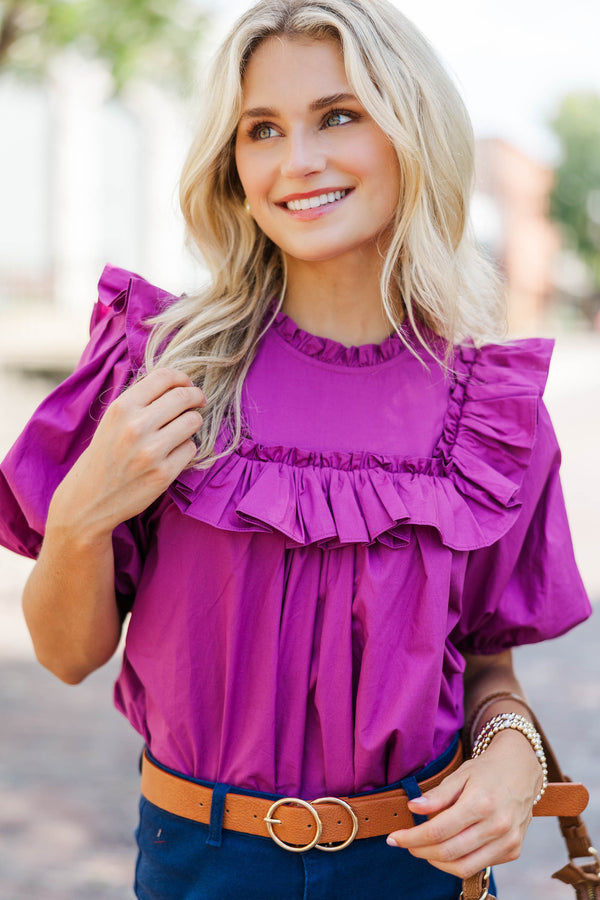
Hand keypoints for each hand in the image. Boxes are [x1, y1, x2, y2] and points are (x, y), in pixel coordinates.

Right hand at [50, 368, 204, 536]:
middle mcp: (136, 426)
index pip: (164, 377)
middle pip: (184, 397)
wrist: (89, 499)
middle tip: (198, 401)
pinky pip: (191, 449)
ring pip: (193, 421)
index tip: (187, 384)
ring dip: (193, 422)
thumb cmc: (105, 455)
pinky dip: (185, 449)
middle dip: (196, 396)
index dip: (181, 378)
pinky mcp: (163, 473)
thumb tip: (178, 384)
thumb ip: (141, 401)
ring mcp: (151, 451)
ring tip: (182, 429)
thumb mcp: (113, 420)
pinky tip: (172, 454)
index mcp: (121, 408)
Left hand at [387, 730, 542, 878]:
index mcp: (481, 803)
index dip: (411, 837)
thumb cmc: (487, 771)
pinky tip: (448, 848)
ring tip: (423, 849)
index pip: (438, 830)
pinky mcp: (513, 850)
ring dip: (437, 863)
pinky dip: (458, 862)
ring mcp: (507, 841)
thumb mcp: (460, 774)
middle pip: (448, 852)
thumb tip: (413, 807)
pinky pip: (479, 866)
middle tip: (406, 843)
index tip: (394, 838)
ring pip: (463, 867)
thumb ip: (437, 795)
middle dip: (420, 851)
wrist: (521, 770)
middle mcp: (497, 825)